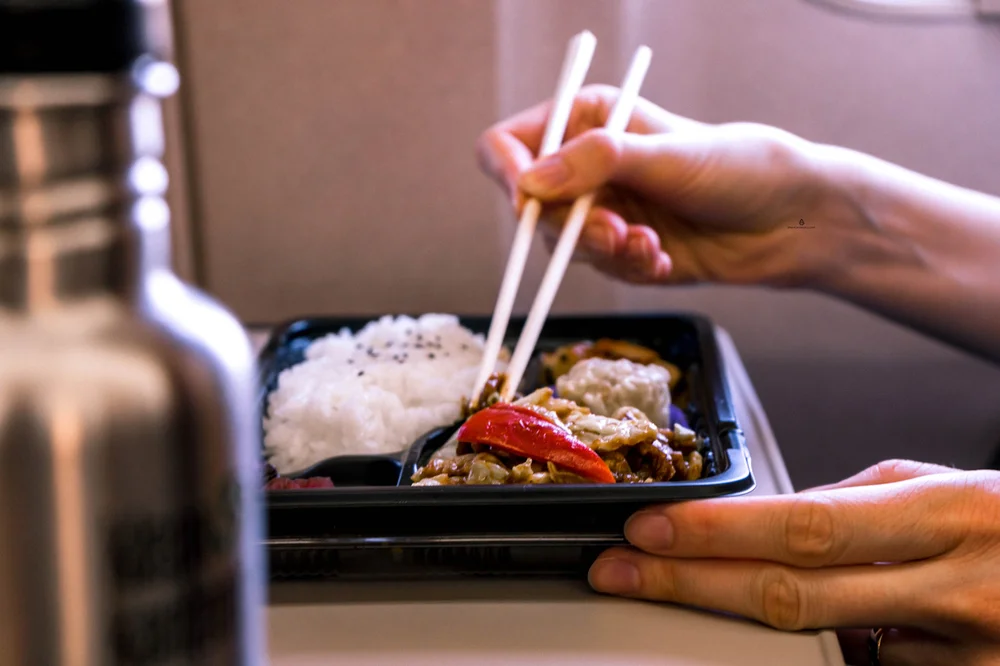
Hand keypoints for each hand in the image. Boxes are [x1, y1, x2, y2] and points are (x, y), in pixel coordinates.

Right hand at [477, 84, 854, 286]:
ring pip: (563, 244)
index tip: (527, 202)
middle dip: (573, 225)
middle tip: (616, 234)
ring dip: (607, 250)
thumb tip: (529, 182)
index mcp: (589, 121)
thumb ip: (597, 163)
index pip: (512, 144)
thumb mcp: (668, 157)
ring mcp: (602, 210)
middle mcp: (587, 166)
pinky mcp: (620, 250)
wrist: (789, 221)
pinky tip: (663, 256)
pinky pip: (598, 269)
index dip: (509, 172)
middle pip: (533, 205)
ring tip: (651, 244)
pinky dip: (629, 267)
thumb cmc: (741, 168)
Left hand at [587, 459, 999, 665]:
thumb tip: (775, 515)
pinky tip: (848, 628)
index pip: (807, 524)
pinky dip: (842, 655)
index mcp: (950, 515)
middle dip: (690, 586)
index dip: (718, 533)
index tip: (648, 529)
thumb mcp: (951, 488)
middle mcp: (957, 590)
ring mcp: (965, 657)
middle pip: (793, 596)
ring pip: (827, 648)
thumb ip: (863, 500)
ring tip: (725, 590)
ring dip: (760, 624)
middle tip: (619, 573)